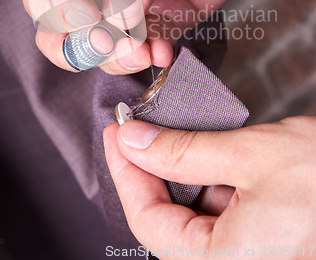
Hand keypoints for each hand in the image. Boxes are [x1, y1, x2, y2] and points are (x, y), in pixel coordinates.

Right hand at [22, 0, 270, 74]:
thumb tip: (119, 15)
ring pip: (106, 47)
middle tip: (112, 47)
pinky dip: (152, 57)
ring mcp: (133, 1)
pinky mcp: (166, 15)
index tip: (90, 20)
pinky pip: (148, 47)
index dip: (56, 14)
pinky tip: (164, 54)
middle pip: (65, 30)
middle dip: (81, 48)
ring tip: (145, 52)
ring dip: (120, 58)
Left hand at [104, 116, 315, 257]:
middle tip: (135, 127)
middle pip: (166, 218)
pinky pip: (216, 205)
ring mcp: (247, 247)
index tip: (116, 132)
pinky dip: (204, 173)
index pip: (148, 222)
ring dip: (176, 168)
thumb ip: (183, 150)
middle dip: (148, 169)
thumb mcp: (248, 154)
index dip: (126, 173)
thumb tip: (133, 139)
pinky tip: (200, 145)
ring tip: (165, 130)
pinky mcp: (258, 229)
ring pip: (190, 209)